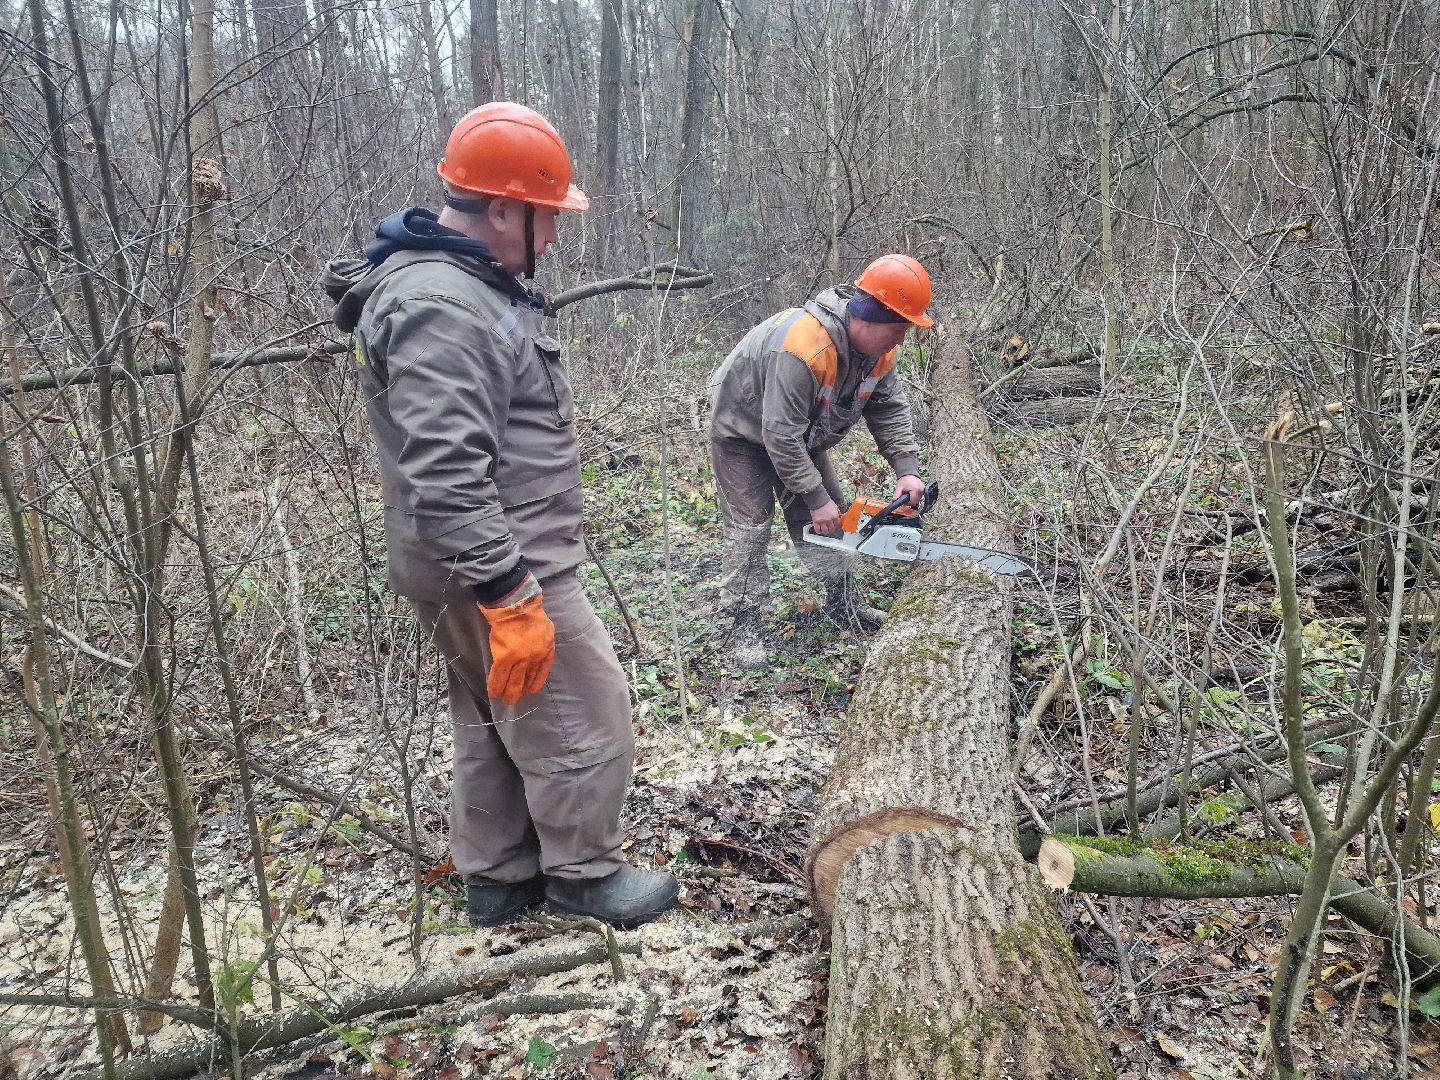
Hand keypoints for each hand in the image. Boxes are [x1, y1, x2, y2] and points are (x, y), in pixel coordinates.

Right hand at [478, 587, 555, 704]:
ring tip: (504, 700)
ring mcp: (520, 659)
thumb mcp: (547, 629)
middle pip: (526, 679)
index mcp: (546, 651)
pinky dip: (495, 685)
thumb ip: (544, 642)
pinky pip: (498, 675)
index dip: (534, 683)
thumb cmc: (531, 613)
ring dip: (507, 692)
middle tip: (514, 700)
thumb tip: (539, 651)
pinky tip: (493, 693)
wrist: (517, 606)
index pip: (541, 673)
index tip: (530, 690)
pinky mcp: (504, 657)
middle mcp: (535, 658)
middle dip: (519, 692)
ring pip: (512, 681)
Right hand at [811, 499, 842, 536]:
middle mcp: (829, 520)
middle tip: (830, 529)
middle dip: (831, 530)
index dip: (837, 526)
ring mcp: (822, 521)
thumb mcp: (835, 507)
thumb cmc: (826, 501)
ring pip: (825, 531)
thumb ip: (837, 513)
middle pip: (832, 529)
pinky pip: (817, 529)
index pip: (837, 525)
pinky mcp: (816, 521)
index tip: (835, 526)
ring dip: (825, 531)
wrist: (818, 499)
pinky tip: (819, 530)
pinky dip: (818, 531)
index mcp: (835, 516)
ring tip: (825, 530)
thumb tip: (839, 517)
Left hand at [893, 474, 926, 507]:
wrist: (909, 474)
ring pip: (918, 499)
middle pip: (916, 501)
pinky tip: (912, 492)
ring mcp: (923, 490)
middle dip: (910, 501)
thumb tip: (894, 500)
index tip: (904, 500)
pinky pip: (920, 496)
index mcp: (915, 489)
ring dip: (913, 498)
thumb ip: (897, 494)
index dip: (908, 503)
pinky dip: (915, 496)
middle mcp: (921, 490)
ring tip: (909, 493)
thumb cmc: (904, 480)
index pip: (913, 502)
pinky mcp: (924, 490)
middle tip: (906, 496)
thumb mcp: (899, 487)